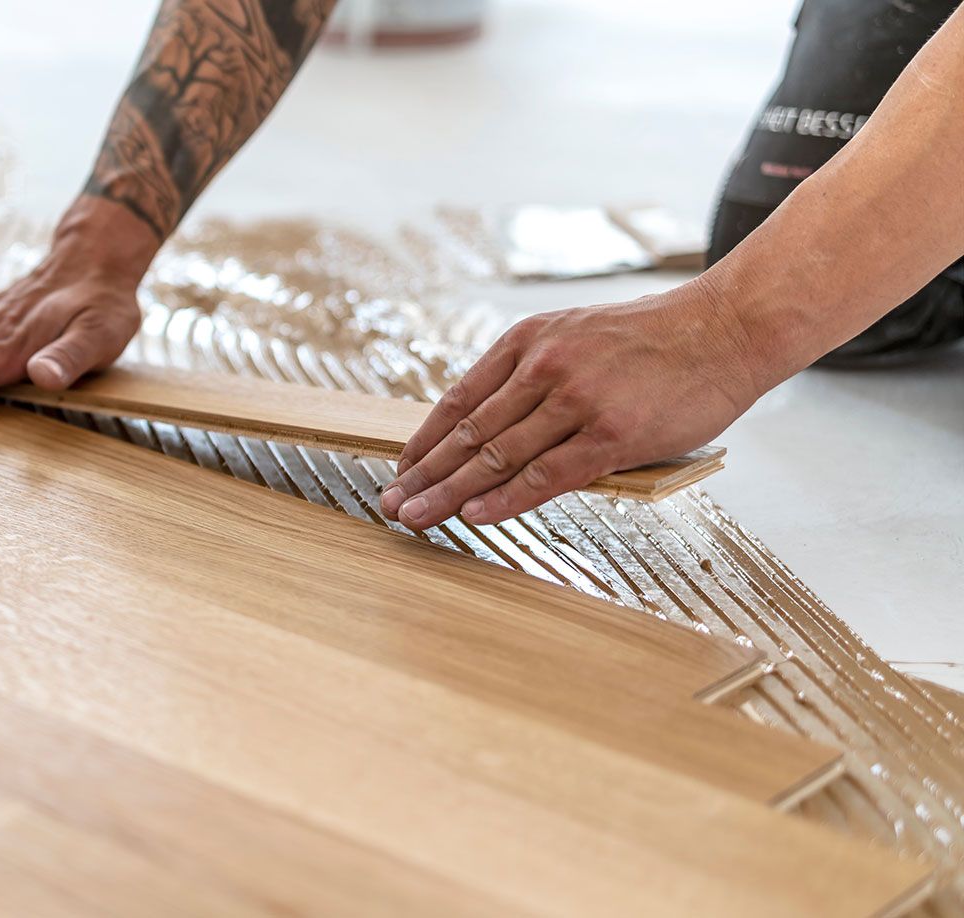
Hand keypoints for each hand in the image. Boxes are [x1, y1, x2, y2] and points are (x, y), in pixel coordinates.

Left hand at [380, 285, 772, 529]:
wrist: (728, 326)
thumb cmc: (656, 339)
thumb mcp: (578, 336)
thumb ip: (535, 378)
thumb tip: (494, 432)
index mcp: (527, 340)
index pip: (458, 399)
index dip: (424, 440)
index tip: (401, 470)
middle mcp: (543, 366)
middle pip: (467, 432)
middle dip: (423, 474)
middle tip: (392, 504)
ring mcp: (576, 399)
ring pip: (497, 456)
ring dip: (449, 493)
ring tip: (416, 517)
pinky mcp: (612, 434)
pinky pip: (546, 474)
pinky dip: (506, 498)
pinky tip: (475, 514)